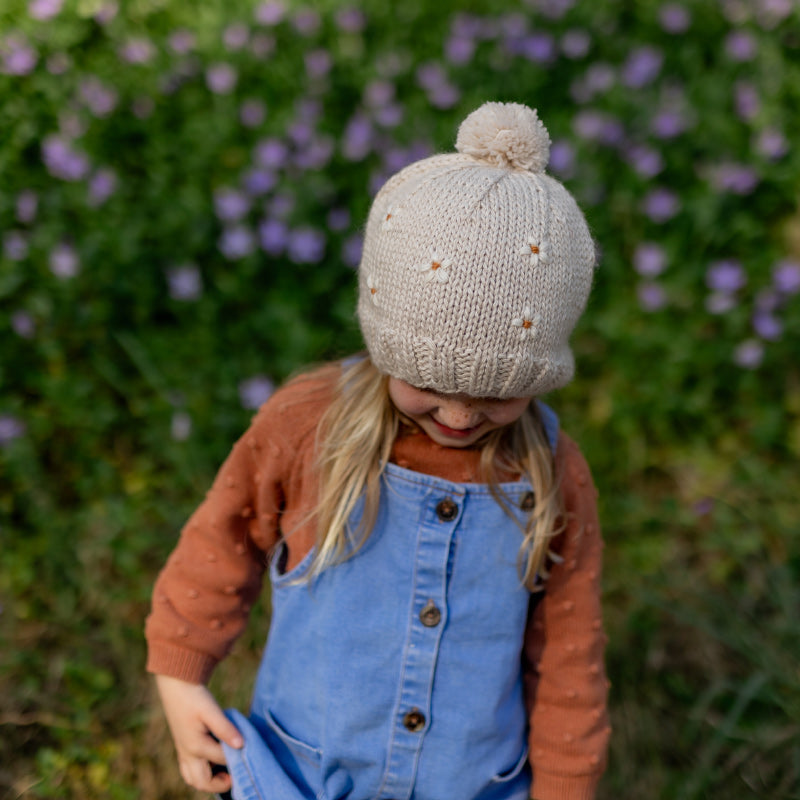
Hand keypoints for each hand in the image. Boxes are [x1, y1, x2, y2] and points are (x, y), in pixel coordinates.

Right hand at [155, 674, 243, 792]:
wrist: (176, 687)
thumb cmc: (194, 697)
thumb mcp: (211, 710)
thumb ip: (225, 728)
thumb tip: (241, 744)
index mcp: (195, 746)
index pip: (222, 758)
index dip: (237, 756)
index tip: (250, 751)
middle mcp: (187, 754)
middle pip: (202, 782)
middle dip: (220, 784)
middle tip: (236, 775)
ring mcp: (183, 753)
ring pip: (193, 779)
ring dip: (209, 782)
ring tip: (226, 773)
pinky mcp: (182, 748)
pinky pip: (189, 771)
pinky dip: (201, 774)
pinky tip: (215, 764)